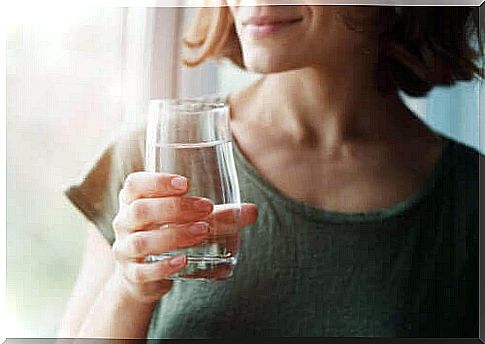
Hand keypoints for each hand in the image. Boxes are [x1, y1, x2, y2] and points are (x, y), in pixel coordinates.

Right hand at [110, 172, 257, 303]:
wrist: (145, 275)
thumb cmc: (167, 234)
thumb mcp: (188, 220)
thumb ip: (218, 215)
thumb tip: (251, 211)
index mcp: (133, 201)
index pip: (134, 184)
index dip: (156, 181)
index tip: (185, 183)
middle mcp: (124, 223)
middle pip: (140, 211)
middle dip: (174, 208)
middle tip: (206, 208)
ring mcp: (125, 250)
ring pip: (141, 241)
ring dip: (173, 235)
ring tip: (202, 231)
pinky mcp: (132, 275)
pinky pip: (142, 271)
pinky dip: (163, 267)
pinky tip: (183, 261)